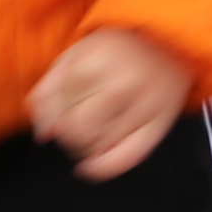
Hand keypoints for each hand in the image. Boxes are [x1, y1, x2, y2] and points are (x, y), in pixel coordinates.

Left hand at [28, 25, 188, 180]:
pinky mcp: (160, 123)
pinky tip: (89, 166)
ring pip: (97, 146)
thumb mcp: (76, 55)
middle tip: (72, 126)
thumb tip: (43, 135)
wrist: (169, 43)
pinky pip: (126, 158)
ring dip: (83, 148)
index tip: (61, 108)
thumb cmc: (115, 52)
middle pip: (77, 129)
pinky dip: (102, 168)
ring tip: (87, 135)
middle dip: (66, 133)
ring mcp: (146, 104)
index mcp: (99, 56)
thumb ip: (49, 91)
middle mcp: (125, 80)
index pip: (61, 103)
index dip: (53, 113)